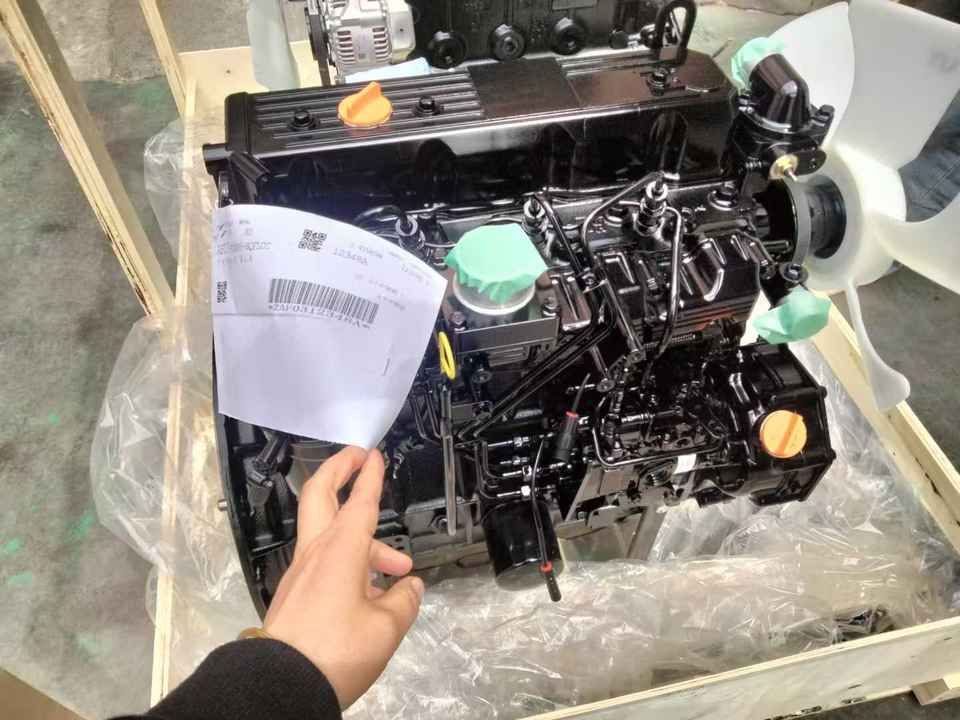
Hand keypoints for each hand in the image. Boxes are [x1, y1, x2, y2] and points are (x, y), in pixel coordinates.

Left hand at [264, 447, 423, 708]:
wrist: (280, 686)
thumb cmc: (335, 651)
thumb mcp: (385, 628)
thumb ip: (404, 601)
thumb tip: (411, 586)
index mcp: (340, 551)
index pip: (359, 502)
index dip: (369, 476)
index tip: (373, 454)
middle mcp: (316, 554)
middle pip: (320, 497)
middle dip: (338, 472)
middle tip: (356, 459)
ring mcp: (301, 575)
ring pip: (330, 538)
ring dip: (363, 540)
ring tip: (397, 569)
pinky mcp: (295, 597)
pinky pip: (324, 565)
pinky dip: (349, 564)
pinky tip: (370, 594)